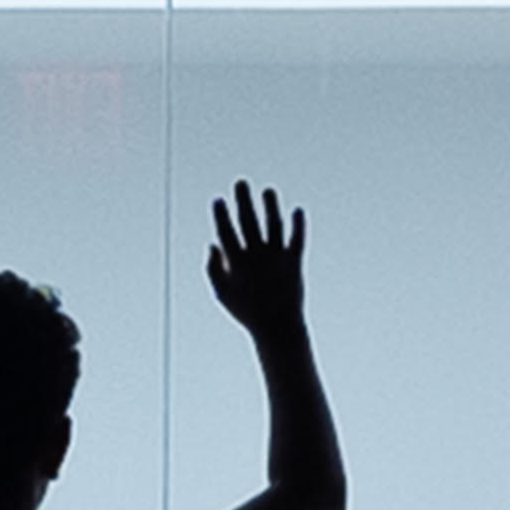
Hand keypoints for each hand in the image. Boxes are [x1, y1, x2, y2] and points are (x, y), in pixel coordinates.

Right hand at [204, 180, 306, 334]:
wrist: (277, 328)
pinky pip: (297, 240)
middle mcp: (257, 257)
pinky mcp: (295, 263)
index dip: (221, 215)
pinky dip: (298, 225)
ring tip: (268, 191)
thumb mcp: (222, 294)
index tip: (218, 198)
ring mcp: (277, 259)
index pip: (227, 233)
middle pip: (249, 223)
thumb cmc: (247, 312)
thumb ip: (212, 269)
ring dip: (270, 207)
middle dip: (244, 201)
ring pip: (273, 226)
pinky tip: (298, 210)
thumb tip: (212, 243)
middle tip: (241, 182)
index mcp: (237, 263)